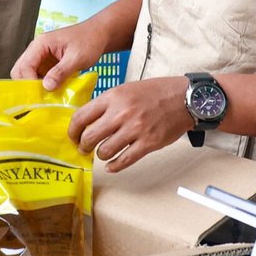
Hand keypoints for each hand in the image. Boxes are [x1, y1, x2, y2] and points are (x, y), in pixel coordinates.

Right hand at [11, 23, 106, 89]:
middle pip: (20, 69)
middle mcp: (36, 49)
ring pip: (27, 73)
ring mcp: (41, 56)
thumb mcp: (77, 58)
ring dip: (34, 85)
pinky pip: (38, 75)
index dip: (30, 82)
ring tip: (46, 96)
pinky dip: (42, 84)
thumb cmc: (89, 41)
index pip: (25, 65)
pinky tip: (52, 91)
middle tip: (40, 97)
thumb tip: (46, 87)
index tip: (40, 96)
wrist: (98, 34)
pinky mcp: (47, 63)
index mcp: (40, 44)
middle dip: (28, 84)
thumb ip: (61, 72)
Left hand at [67, 76, 191, 173]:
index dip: (73, 130)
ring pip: (105, 151)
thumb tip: (88, 120)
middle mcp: (121, 113)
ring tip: (102, 153)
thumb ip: (107, 104)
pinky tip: (111, 166)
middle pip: (90, 136)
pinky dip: (115, 166)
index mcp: (112, 97)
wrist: (183, 98)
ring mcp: (135, 129)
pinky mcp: (148, 143)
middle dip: (83, 146)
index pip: (81, 116)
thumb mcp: (125, 89)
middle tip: (84, 148)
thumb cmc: (154, 93)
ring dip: (100, 155)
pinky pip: (125, 160)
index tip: (73, 136)